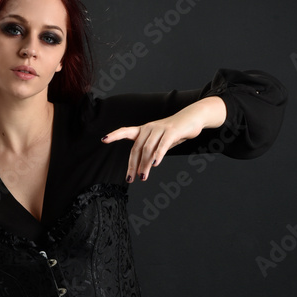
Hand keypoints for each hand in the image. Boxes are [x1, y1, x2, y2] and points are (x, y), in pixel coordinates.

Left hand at [101, 97, 224, 181]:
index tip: (104, 139)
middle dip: (132, 165)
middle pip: (136, 148)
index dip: (114, 135)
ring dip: (144, 165)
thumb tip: (144, 165)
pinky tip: (154, 165)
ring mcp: (160, 129)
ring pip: (148, 149)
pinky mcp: (171, 132)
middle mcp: (149, 128)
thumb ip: (151, 151)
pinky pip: (162, 145)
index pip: (126, 131)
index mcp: (144, 130)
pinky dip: (157, 155)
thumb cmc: (175, 131)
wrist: (193, 117)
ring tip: (143, 177)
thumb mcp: (160, 141)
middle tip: (131, 178)